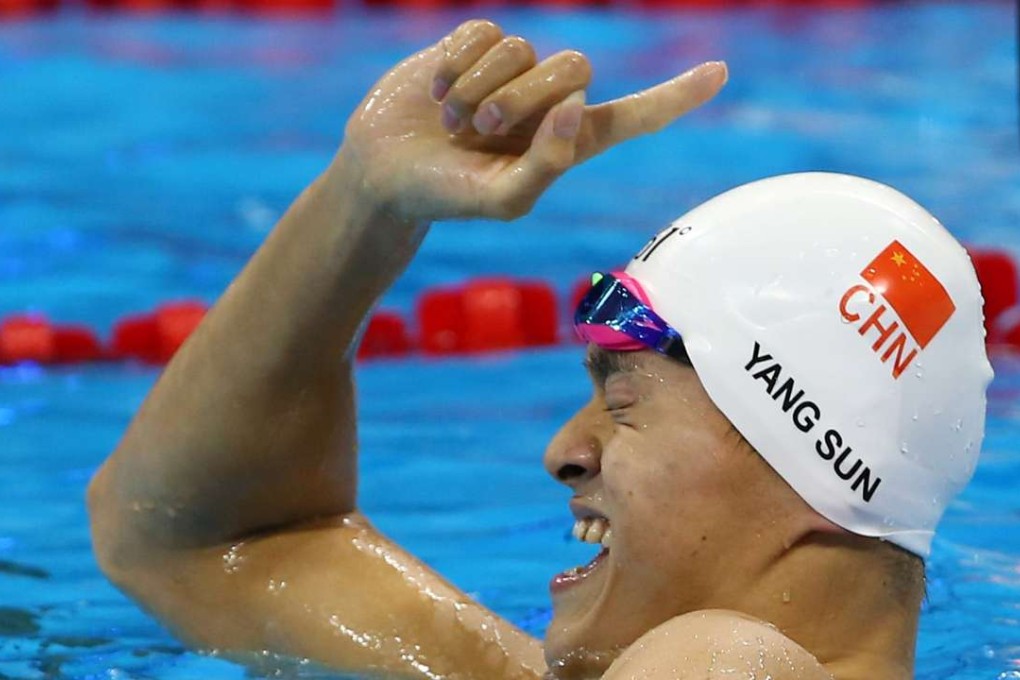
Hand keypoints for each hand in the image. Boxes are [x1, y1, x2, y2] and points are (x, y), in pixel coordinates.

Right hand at [334, 20, 726, 222]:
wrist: (385, 171)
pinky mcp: (475, 45)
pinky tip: (436, 91)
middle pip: (574, 67)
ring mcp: (513, 69)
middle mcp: (548, 101)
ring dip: (482, 87)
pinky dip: (458, 64)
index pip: (633, 117)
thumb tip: (577, 106)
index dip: (673, 96)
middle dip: (522, 98)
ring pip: (524, 46)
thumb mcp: (501, 200)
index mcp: (568, 143)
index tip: (718, 72)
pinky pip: (485, 32)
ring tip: (453, 121)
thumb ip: (547, 164)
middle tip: (481, 130)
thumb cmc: (447, 194)